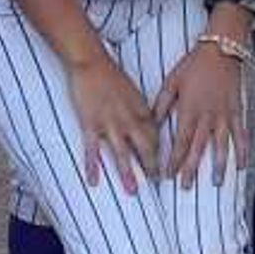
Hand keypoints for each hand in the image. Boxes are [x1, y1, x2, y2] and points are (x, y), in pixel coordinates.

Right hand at [66, 50, 165, 194]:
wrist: (91, 62)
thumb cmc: (112, 76)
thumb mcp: (134, 93)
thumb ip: (141, 111)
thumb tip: (150, 126)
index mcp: (141, 111)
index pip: (156, 137)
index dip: (160, 154)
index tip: (164, 167)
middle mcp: (129, 119)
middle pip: (144, 148)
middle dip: (151, 167)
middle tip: (156, 184)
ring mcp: (109, 123)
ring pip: (122, 152)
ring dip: (128, 173)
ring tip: (133, 191)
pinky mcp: (90, 124)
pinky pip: (92, 149)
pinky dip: (93, 166)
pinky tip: (93, 181)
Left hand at [151, 41, 247, 183]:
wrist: (222, 49)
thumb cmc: (194, 65)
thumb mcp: (171, 82)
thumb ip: (161, 104)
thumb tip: (151, 123)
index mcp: (188, 111)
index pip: (179, 142)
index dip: (173, 161)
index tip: (167, 175)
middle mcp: (206, 117)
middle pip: (198, 148)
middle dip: (191, 169)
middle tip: (186, 186)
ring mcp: (224, 115)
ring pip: (220, 146)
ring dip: (218, 165)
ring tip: (216, 182)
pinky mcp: (237, 111)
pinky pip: (240, 134)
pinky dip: (242, 150)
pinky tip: (242, 165)